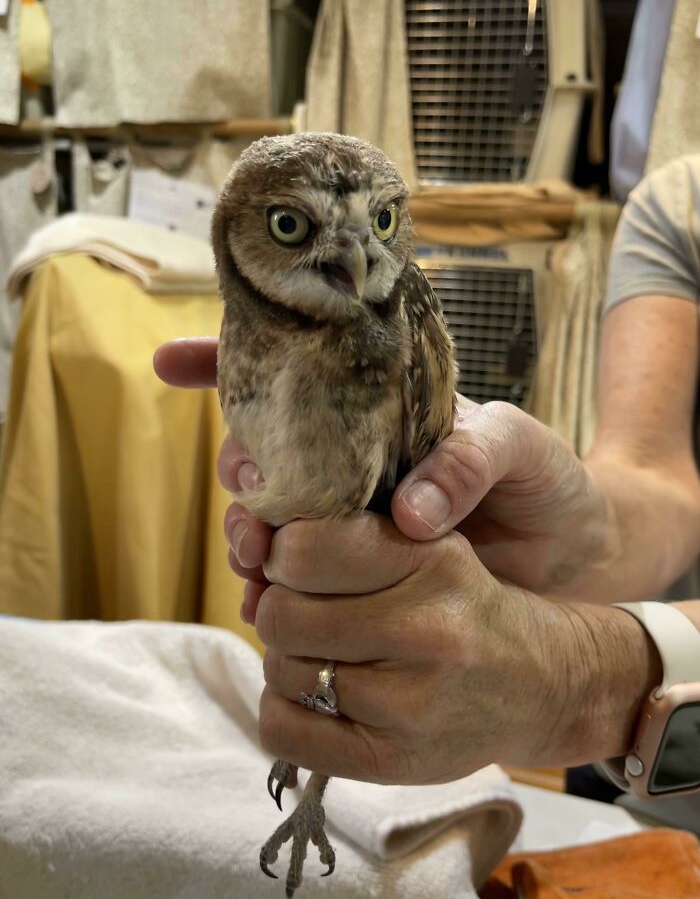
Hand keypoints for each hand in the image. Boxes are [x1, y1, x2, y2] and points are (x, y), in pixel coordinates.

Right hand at [153, 338, 661, 779]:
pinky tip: (266, 604)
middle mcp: (353, 457)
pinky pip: (301, 577)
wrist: (574, 550)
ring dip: (247, 535)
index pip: (298, 372)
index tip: (170, 359)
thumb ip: (468, 459)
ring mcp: (352, 516)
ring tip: (255, 561)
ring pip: (272, 516)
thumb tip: (409, 513)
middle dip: (239, 470)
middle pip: (266, 450)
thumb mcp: (519, 445)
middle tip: (250, 501)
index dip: (228, 361)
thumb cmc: (546, 478)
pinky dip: (273, 590)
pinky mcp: (360, 572)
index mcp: (380, 407)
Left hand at [253, 514, 658, 782]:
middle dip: (281, 607)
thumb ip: (351, 538)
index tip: (297, 562)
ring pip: (280, 671)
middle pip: (282, 614)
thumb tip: (254, 556)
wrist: (545, 683)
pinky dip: (283, 711)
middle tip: (306, 611)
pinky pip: (283, 731)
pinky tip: (316, 698)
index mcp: (432, 560)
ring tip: (323, 654)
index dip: (284, 554)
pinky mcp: (394, 761)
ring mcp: (410, 703)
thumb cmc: (468, 606)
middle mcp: (425, 629)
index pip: (303, 550)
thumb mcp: (431, 546)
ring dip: (287, 659)